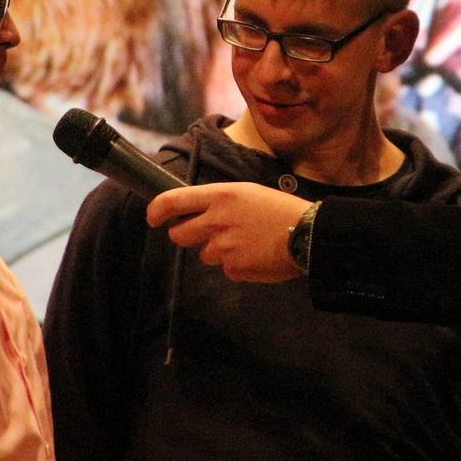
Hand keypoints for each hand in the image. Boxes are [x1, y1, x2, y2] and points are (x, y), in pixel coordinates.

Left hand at [147, 183, 310, 281]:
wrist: (308, 234)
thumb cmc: (281, 209)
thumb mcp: (247, 192)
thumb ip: (219, 202)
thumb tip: (199, 212)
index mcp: (220, 196)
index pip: (173, 201)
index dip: (156, 210)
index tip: (152, 217)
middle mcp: (216, 221)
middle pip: (179, 234)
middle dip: (186, 235)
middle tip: (204, 233)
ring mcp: (223, 247)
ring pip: (205, 254)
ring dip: (219, 250)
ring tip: (247, 241)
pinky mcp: (233, 268)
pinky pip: (226, 268)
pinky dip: (237, 264)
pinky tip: (256, 254)